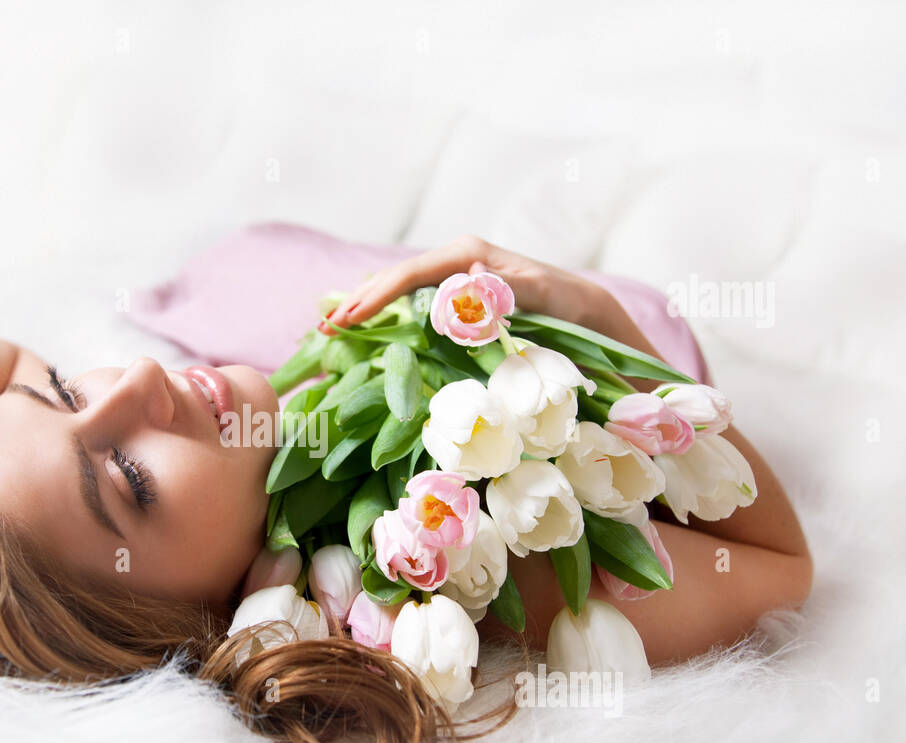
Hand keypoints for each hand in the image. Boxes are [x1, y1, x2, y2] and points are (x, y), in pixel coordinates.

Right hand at [318, 234, 559, 334]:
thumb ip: (504, 287)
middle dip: (358, 300)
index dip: (377, 296)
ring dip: (364, 305)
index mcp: (467, 254)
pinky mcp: (455, 293)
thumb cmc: (563, 300)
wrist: (581, 305)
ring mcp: (453, 275)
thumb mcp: (539, 292)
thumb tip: (469, 279)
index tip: (351, 318)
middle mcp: (455, 260)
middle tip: (324, 326)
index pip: (410, 275)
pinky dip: (384, 311)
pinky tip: (362, 324)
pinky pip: (410, 300)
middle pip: (395, 278)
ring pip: (398, 288)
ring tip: (330, 325)